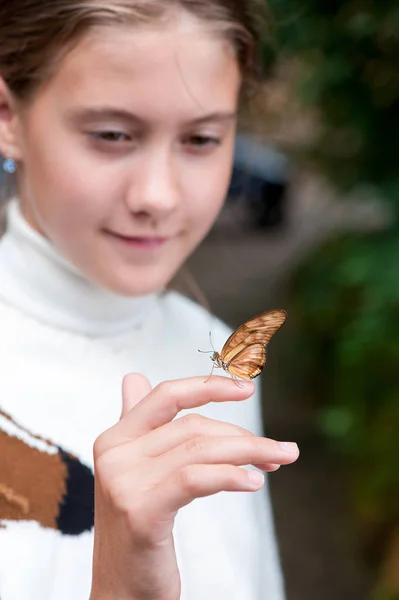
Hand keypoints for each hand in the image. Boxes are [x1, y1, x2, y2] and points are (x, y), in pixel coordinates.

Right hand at [90, 374, 298, 599]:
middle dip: (242, 435)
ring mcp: (124, 483)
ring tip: (279, 459)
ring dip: (249, 452)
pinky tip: (253, 482)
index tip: (247, 389)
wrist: (121, 591)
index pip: (167, 395)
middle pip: (192, 426)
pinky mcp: (141, 513)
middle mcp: (114, 454)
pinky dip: (230, 475)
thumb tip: (133, 376)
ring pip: (200, 450)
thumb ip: (139, 425)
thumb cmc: (138, 530)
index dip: (208, 386)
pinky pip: (195, 478)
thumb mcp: (135, 472)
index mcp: (114, 438)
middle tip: (277, 451)